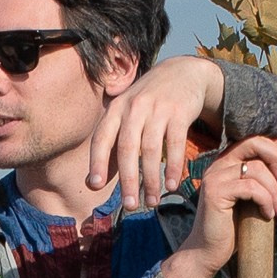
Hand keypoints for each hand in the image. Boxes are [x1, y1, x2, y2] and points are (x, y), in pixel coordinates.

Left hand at [86, 54, 229, 205]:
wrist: (183, 72)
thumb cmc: (149, 101)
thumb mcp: (127, 114)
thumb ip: (112, 143)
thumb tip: (93, 182)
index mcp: (116, 109)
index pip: (102, 138)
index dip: (97, 161)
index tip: (95, 185)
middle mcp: (134, 107)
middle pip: (127, 148)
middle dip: (128, 180)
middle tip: (129, 206)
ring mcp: (158, 108)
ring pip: (151, 150)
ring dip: (151, 179)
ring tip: (151, 202)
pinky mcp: (180, 112)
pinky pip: (175, 144)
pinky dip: (173, 167)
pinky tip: (172, 185)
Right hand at [157, 138, 276, 277]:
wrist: (208, 252)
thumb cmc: (234, 227)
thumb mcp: (259, 200)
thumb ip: (273, 181)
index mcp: (229, 162)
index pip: (257, 140)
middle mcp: (219, 164)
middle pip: (255, 143)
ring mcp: (215, 177)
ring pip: (256, 169)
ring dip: (274, 190)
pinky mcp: (215, 192)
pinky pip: (250, 188)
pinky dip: (265, 201)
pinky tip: (267, 215)